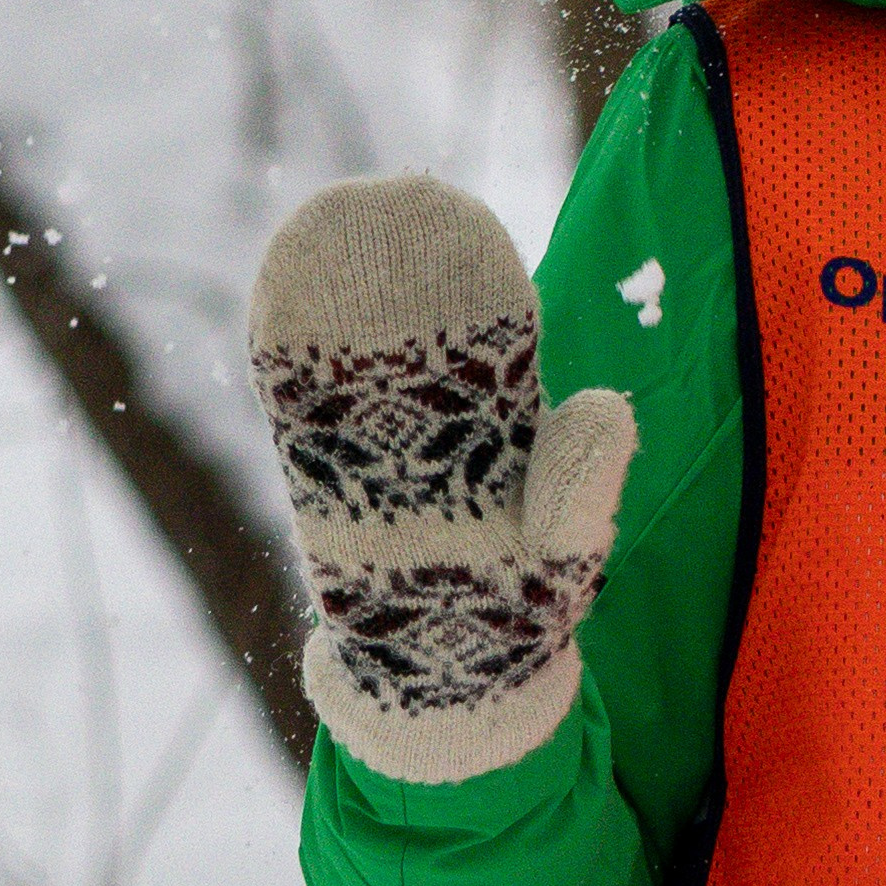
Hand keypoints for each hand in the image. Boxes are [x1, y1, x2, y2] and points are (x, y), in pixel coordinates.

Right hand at [248, 174, 635, 783]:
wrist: (450, 685)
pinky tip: (271, 317)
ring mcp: (375, 455)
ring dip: (333, 306)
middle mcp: (436, 428)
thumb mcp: (568, 551)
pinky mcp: (325, 489)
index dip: (474, 278)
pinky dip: (288, 369)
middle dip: (394, 269)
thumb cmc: (521, 612)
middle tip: (382, 200)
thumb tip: (613, 405)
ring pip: (351, 367)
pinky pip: (303, 422)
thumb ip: (588, 485)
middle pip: (412, 334)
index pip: (489, 336)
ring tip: (316, 235)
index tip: (462, 219)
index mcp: (502, 428)